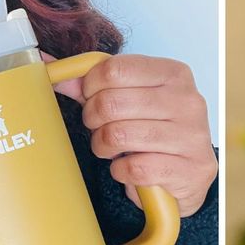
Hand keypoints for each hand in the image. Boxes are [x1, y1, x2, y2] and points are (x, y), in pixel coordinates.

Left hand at [45, 52, 216, 215]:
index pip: (114, 69)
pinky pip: (134, 167)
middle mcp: (189, 101)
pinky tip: (129, 167)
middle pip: (111, 102)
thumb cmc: (154, 130)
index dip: (90, 86)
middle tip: (99, 127)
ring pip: (118, 135)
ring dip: (104, 146)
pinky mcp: (190, 170)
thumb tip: (52, 70)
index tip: (90, 97)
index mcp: (174, 74)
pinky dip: (121, 171)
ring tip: (113, 148)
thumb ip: (94, 84)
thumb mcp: (129, 100)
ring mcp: (192, 136)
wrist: (188, 175)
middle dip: (92, 118)